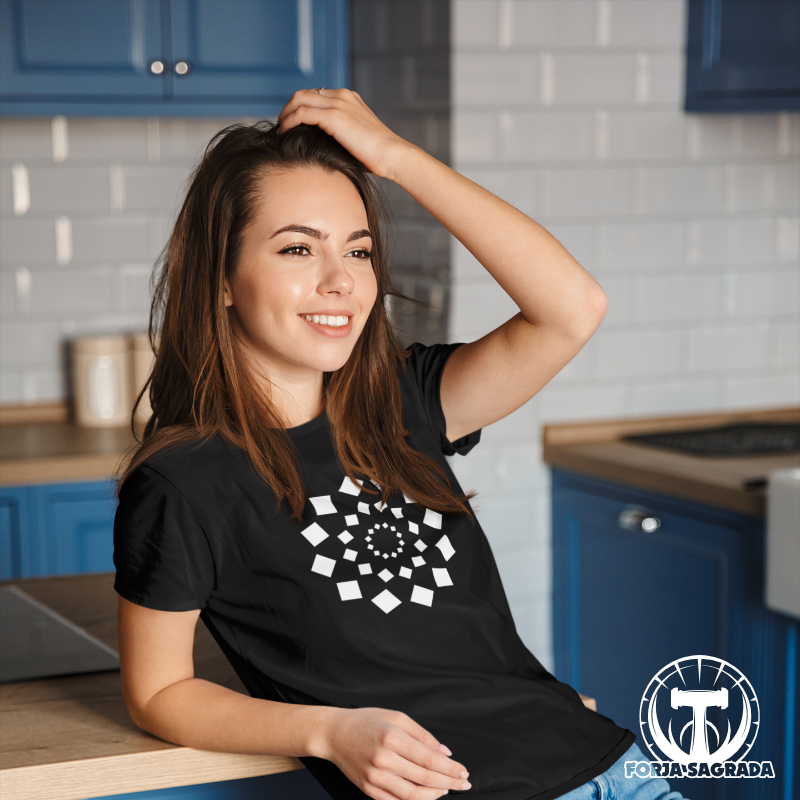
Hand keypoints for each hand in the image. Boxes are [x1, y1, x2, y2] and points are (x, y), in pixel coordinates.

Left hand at [276, 88, 412, 180]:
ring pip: (299, 99)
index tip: (290, 124)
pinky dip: (289, 122)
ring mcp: (338, 104)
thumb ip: (342, 134)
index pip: (315, 95)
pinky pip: (301, 113)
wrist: (392, 155)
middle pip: (303, 93)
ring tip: (279, 131)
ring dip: (285, 114)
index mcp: (348, 98)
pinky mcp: (334, 117)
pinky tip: (284, 134)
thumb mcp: (358, 138)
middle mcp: (342, 96)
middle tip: (280, 127)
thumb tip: (323, 146)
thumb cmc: (378, 156)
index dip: (299, 107)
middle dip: (287, 108)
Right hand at [312, 706, 471, 799]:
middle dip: (448, 782)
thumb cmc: (367, 721)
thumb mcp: (396, 717)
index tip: (464, 771)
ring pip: (412, 795)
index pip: (429, 759)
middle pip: (424, 778)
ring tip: (446, 790)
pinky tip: (426, 796)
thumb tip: (445, 752)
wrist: (334, 734)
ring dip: (434, 795)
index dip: (450, 768)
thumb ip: (422, 734)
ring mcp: (375, 777)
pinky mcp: (368, 789)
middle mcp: (384, 759)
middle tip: (464, 784)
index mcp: (392, 737)